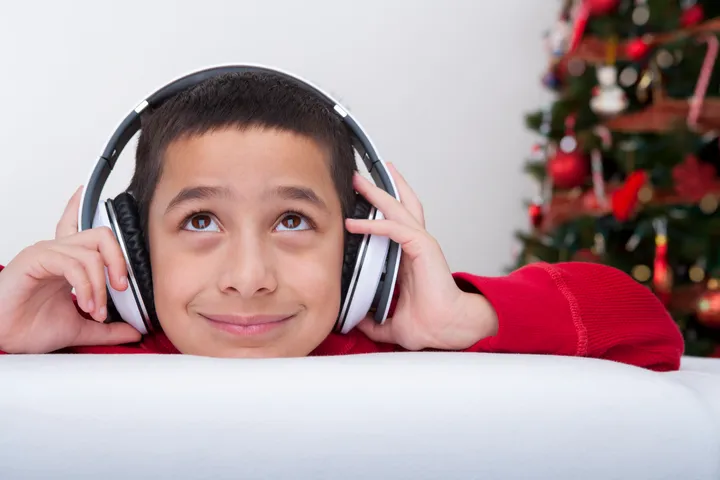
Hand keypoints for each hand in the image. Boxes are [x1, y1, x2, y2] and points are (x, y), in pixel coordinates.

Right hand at [0, 186, 141, 353]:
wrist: (3, 338)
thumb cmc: (29, 327)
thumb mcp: (81, 327)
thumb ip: (109, 328)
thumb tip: (135, 331)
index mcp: (67, 261)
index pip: (78, 226)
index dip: (81, 207)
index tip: (87, 191)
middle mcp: (59, 252)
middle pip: (101, 236)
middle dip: (120, 261)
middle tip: (122, 287)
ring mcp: (47, 253)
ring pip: (91, 254)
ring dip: (101, 285)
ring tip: (97, 310)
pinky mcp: (36, 260)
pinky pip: (72, 264)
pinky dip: (87, 286)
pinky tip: (87, 305)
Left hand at [345, 164, 497, 350]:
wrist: (446, 330)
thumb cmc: (429, 324)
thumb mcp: (390, 323)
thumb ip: (372, 320)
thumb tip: (353, 320)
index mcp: (409, 259)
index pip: (394, 226)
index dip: (378, 212)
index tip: (359, 203)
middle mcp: (416, 246)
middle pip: (399, 208)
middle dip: (380, 190)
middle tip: (360, 177)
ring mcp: (421, 244)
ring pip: (398, 209)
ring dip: (378, 193)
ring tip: (359, 180)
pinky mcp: (423, 247)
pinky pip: (395, 229)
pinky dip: (374, 224)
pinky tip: (354, 223)